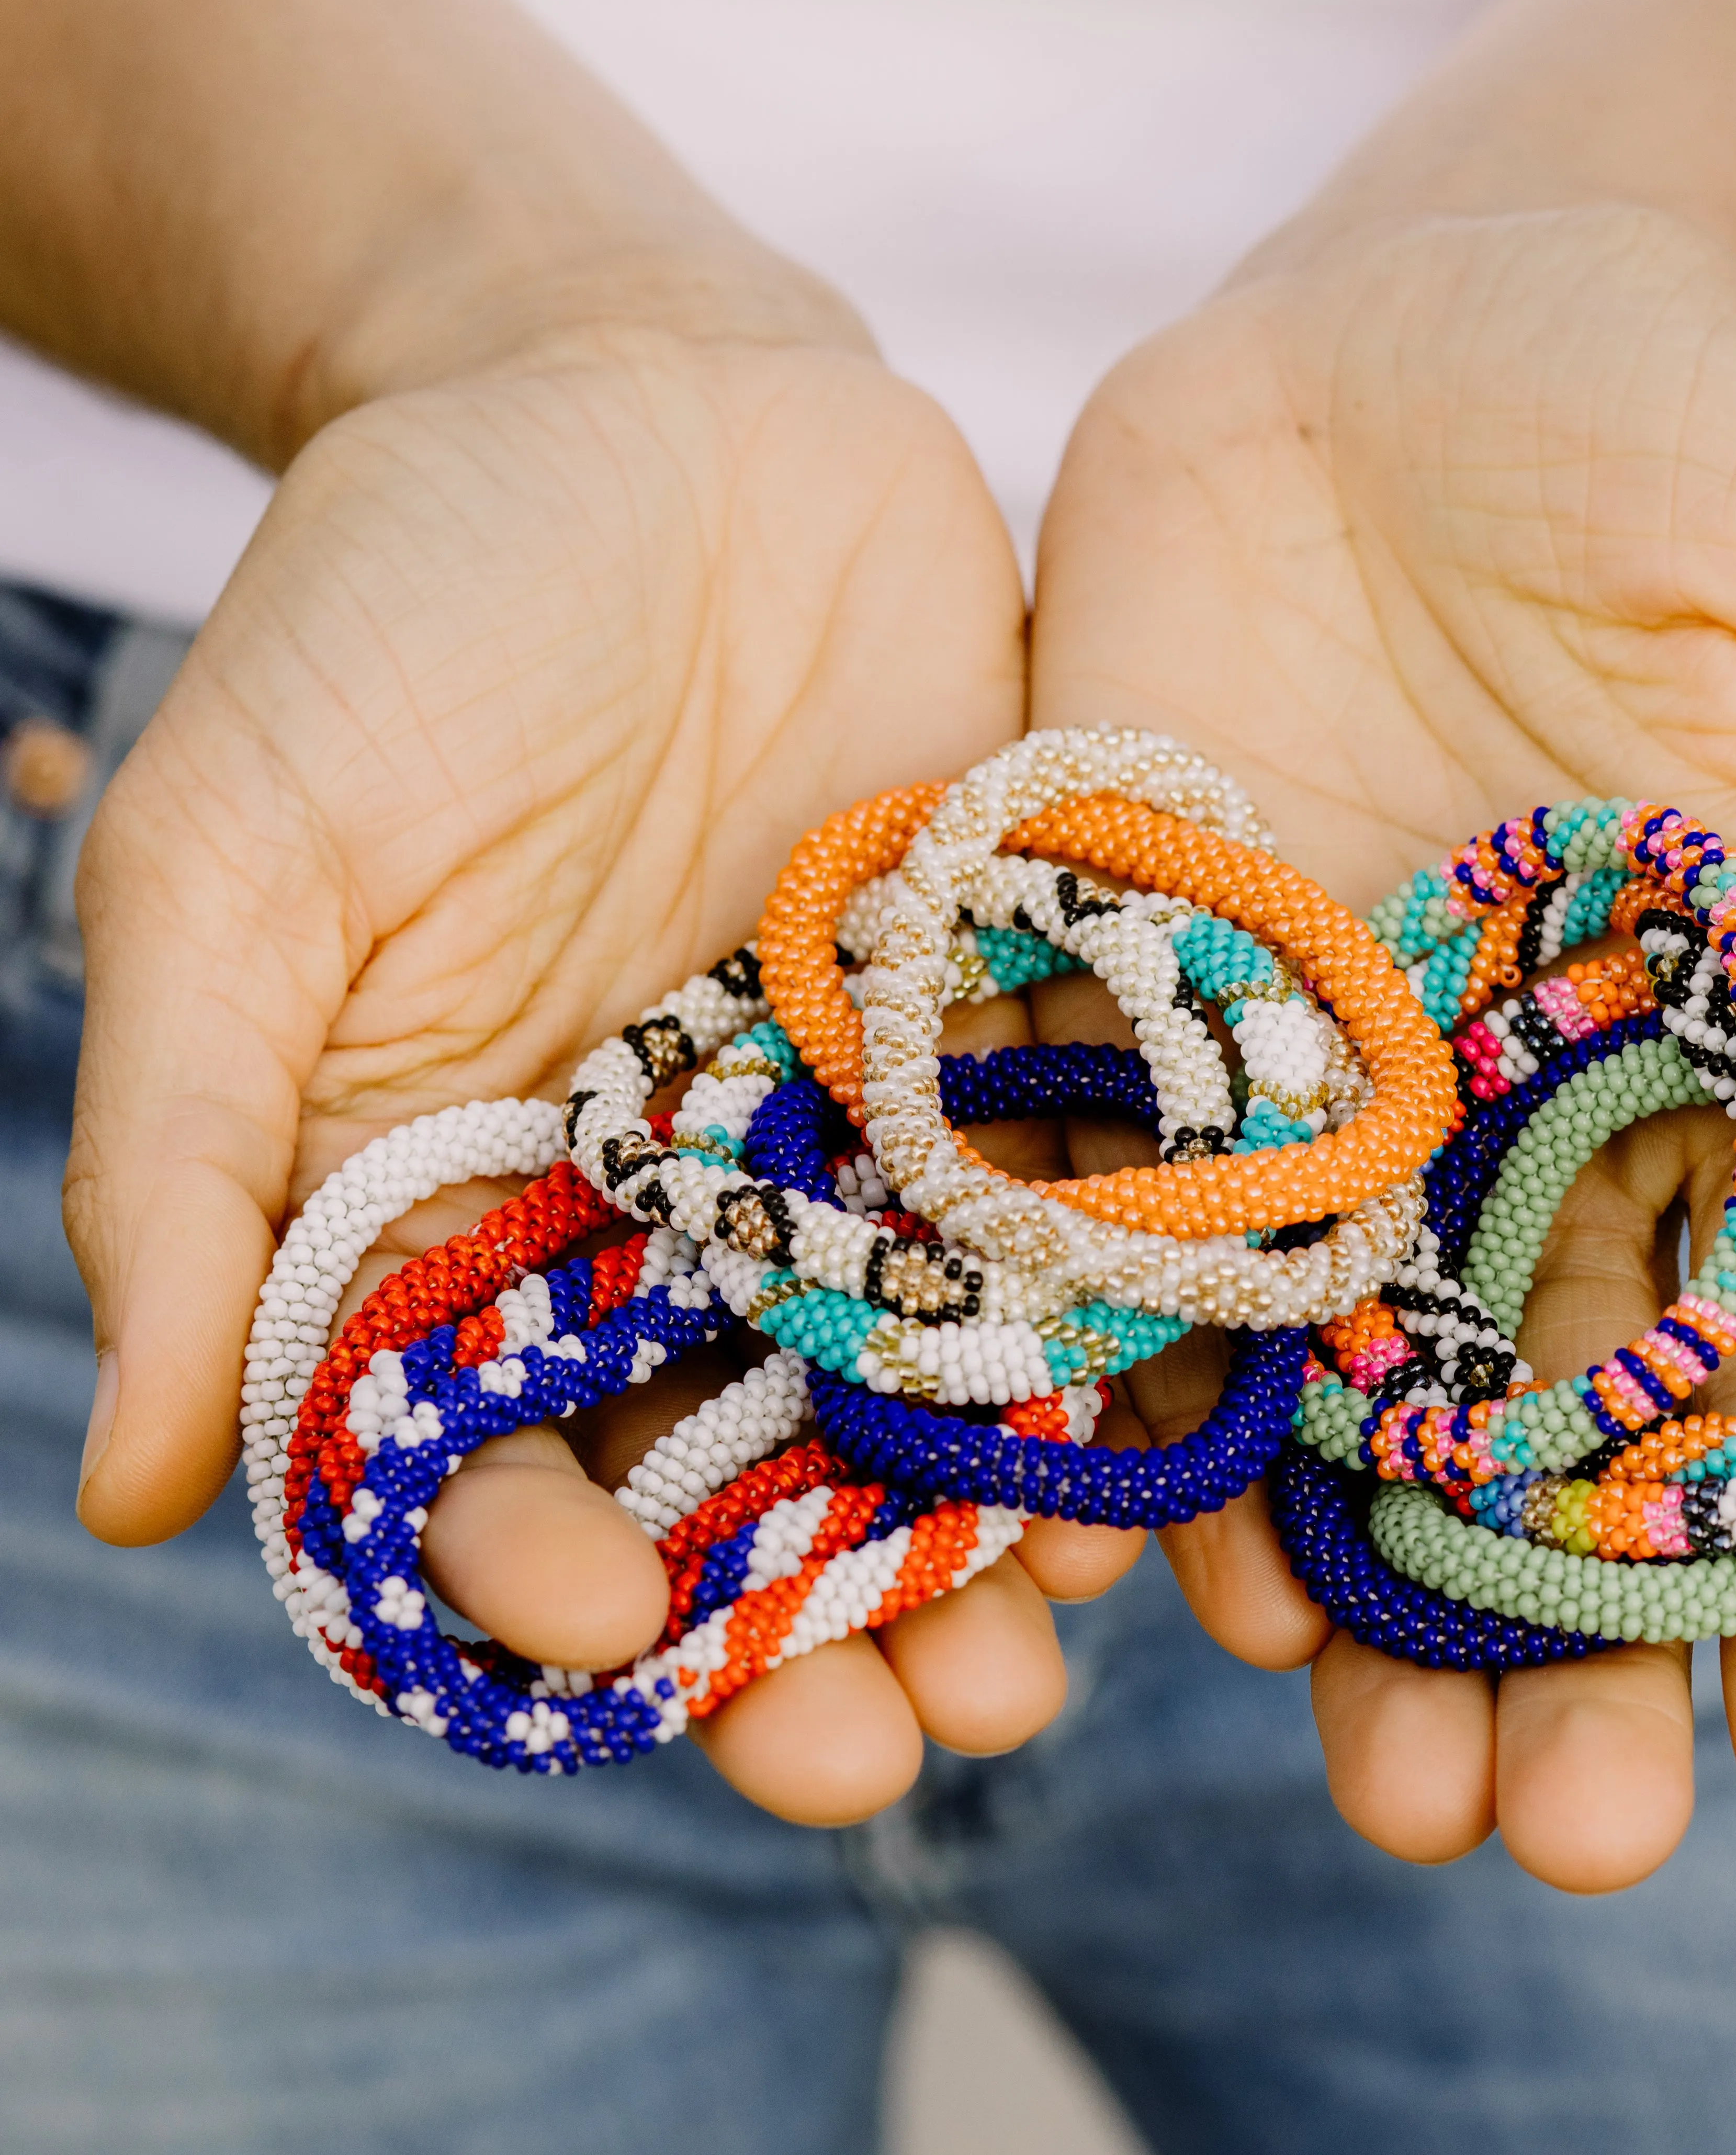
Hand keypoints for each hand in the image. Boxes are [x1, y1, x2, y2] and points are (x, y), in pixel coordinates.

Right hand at [66, 307, 1127, 1820]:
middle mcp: (686, 1214)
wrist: (627, 409)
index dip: (556, 1571)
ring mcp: (868, 1136)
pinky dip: (1130, 1324)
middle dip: (824, 1625)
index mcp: (483, 1214)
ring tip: (1061, 1654)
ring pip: (940, 1388)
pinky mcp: (1017, 1030)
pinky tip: (1182, 1426)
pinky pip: (1084, 1208)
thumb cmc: (390, 623)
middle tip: (912, 1746)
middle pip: (755, 1474)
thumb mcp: (234, 872)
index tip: (621, 1640)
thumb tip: (135, 1485)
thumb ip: (197, 1166)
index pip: (508, 1456)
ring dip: (1000, 1533)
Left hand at [1027, 204, 1735, 1888]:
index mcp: (1726, 1057)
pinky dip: (1147, 1390)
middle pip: (1553, 1434)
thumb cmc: (1669, 415)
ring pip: (1340, 1393)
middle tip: (1549, 1842)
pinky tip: (1148, 1553)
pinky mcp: (1148, 998)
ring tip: (1363, 1773)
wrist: (1397, 329)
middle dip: (1561, 1644)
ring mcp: (1323, 1075)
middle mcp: (1520, 1110)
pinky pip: (1136, 1236)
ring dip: (1350, 1591)